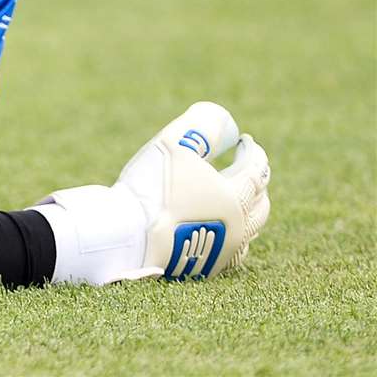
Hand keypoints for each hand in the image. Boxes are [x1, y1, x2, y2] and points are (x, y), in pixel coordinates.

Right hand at [33, 102, 270, 284]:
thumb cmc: (151, 188)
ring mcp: (226, 250)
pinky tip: (220, 231)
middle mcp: (240, 226)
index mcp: (236, 197)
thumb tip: (223, 120)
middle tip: (244, 170)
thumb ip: (202, 127)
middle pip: (261, 203)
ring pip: (250, 229)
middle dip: (256, 183)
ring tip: (235, 200)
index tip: (243, 141)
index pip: (257, 169)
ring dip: (248, 211)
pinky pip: (233, 252)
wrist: (128, 236)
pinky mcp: (208, 268)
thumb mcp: (173, 144)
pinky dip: (234, 236)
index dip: (252, 152)